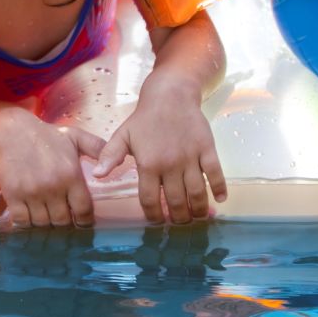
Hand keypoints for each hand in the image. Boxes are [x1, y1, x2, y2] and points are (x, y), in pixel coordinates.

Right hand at [0, 107, 104, 227]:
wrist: (12, 133)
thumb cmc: (47, 136)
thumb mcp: (75, 137)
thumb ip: (97, 148)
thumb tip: (119, 161)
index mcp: (71, 174)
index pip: (84, 210)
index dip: (85, 220)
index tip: (83, 220)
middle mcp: (53, 186)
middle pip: (63, 221)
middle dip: (65, 222)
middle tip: (63, 216)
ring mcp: (32, 193)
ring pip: (43, 223)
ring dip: (46, 222)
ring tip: (47, 214)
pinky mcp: (13, 196)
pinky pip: (22, 222)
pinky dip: (26, 222)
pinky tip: (29, 214)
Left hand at [93, 71, 227, 223]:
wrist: (170, 94)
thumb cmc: (144, 117)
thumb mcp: (123, 135)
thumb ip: (110, 156)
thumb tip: (97, 177)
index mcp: (148, 164)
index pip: (150, 200)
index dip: (153, 216)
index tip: (156, 221)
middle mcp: (170, 164)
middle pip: (177, 202)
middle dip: (178, 218)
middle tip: (178, 222)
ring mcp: (191, 157)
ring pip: (198, 193)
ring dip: (198, 210)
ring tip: (196, 217)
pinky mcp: (207, 149)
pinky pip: (216, 174)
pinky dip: (220, 189)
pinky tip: (219, 199)